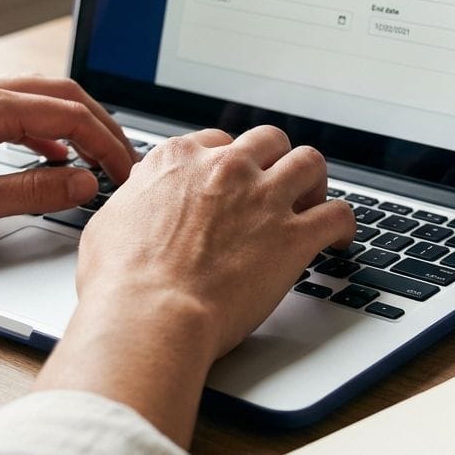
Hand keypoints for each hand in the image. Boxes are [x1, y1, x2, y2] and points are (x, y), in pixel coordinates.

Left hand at [0, 75, 135, 258]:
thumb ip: (34, 192)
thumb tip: (83, 183)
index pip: (69, 115)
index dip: (107, 144)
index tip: (126, 172)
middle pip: (61, 95)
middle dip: (100, 127)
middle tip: (124, 162)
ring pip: (38, 98)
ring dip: (74, 125)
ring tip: (97, 157)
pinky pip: (13, 109)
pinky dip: (43, 129)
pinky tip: (50, 155)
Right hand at [36, 126, 355, 445]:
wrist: (150, 313)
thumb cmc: (121, 281)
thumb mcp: (110, 222)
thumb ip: (136, 202)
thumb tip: (139, 204)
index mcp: (179, 160)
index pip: (218, 140)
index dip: (230, 162)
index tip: (233, 180)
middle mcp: (226, 168)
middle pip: (269, 140)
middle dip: (275, 161)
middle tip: (275, 189)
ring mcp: (263, 199)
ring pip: (310, 162)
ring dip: (314, 182)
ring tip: (312, 204)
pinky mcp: (293, 236)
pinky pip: (338, 214)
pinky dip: (344, 225)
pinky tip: (339, 239)